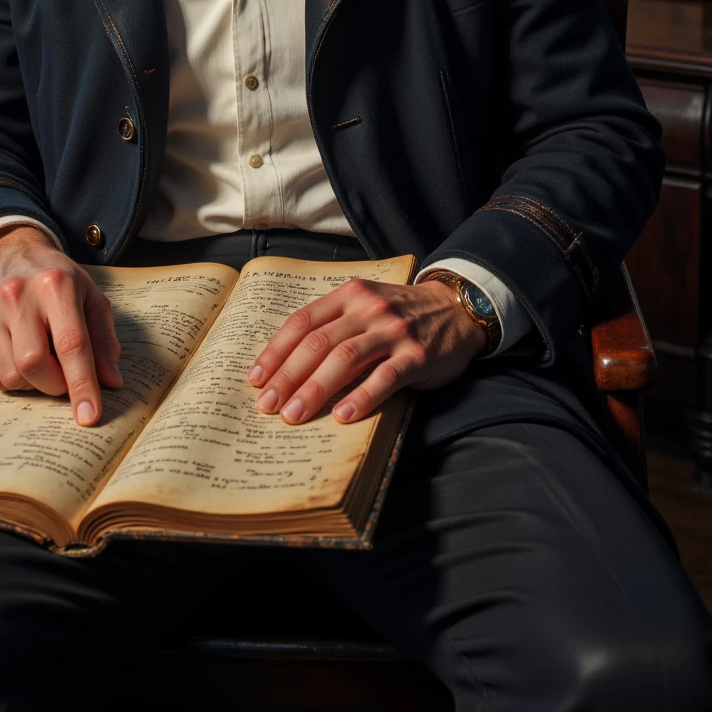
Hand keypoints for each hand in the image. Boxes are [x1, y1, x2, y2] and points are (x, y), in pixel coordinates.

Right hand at [0, 226, 121, 424]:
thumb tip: (111, 382)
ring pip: (11, 376)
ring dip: (33, 382)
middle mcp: (17, 295)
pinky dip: (11, 379)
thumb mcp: (92, 298)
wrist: (12, 254)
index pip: (71, 344)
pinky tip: (19, 356)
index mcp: (56, 285)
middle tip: (65, 376)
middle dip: (55, 384)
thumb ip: (104, 340)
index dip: (82, 384)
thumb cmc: (59, 280)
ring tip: (42, 358)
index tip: (89, 416)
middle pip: (34, 364)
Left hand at [247, 277, 486, 424]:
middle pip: (318, 344)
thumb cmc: (400, 314)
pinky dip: (362, 396)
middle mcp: (369, 309)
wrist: (455, 309)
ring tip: (294, 415)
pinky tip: (343, 415)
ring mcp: (394, 331)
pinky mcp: (417, 355)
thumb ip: (334, 326)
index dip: (275, 352)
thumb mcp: (365, 306)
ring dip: (315, 389)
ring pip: (346, 359)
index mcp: (349, 296)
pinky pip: (385, 376)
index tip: (255, 379)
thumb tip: (287, 366)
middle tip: (268, 406)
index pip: (302, 322)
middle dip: (288, 376)